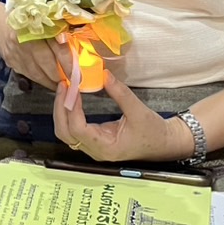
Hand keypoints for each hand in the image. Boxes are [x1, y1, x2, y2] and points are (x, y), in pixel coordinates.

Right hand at [0, 27, 69, 90]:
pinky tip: (47, 81)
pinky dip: (40, 80)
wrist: (0, 26)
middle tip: (71, 83)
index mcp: (38, 27)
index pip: (57, 48)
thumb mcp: (45, 22)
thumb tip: (74, 51)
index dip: (68, 63)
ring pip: (36, 72)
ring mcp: (16, 52)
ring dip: (50, 81)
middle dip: (59, 75)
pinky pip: (28, 74)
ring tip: (60, 85)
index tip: (77, 75)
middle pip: (46, 62)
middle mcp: (25, 40)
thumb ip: (59, 33)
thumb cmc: (28, 22)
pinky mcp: (11, 62)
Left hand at [52, 72, 192, 162]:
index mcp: (106, 147)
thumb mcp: (139, 111)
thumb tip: (104, 74)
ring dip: (62, 111)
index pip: (78, 129)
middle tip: (63, 85)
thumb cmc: (153, 132)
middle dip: (60, 108)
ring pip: (66, 132)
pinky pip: (73, 129)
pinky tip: (71, 98)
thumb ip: (121, 93)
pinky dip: (68, 114)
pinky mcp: (93, 141)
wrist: (163, 144)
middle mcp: (95, 150)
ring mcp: (92, 147)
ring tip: (65, 89)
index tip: (72, 88)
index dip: (71, 108)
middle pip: (65, 132)